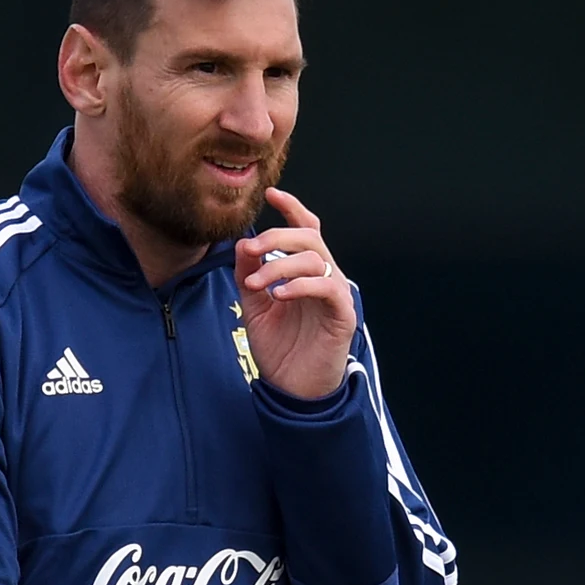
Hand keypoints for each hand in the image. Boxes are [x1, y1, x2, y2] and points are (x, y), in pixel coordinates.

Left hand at [235, 188, 356, 400]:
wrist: (293, 389)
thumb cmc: (280, 347)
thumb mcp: (254, 305)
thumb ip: (248, 274)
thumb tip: (242, 244)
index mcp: (305, 271)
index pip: (305, 229)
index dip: (291, 208)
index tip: (269, 194)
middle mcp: (324, 276)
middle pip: (309, 237)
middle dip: (276, 236)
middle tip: (249, 250)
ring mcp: (335, 294)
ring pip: (315, 258)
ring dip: (279, 265)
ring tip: (254, 285)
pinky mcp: (342, 314)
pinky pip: (326, 287)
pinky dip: (300, 286)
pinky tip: (278, 295)